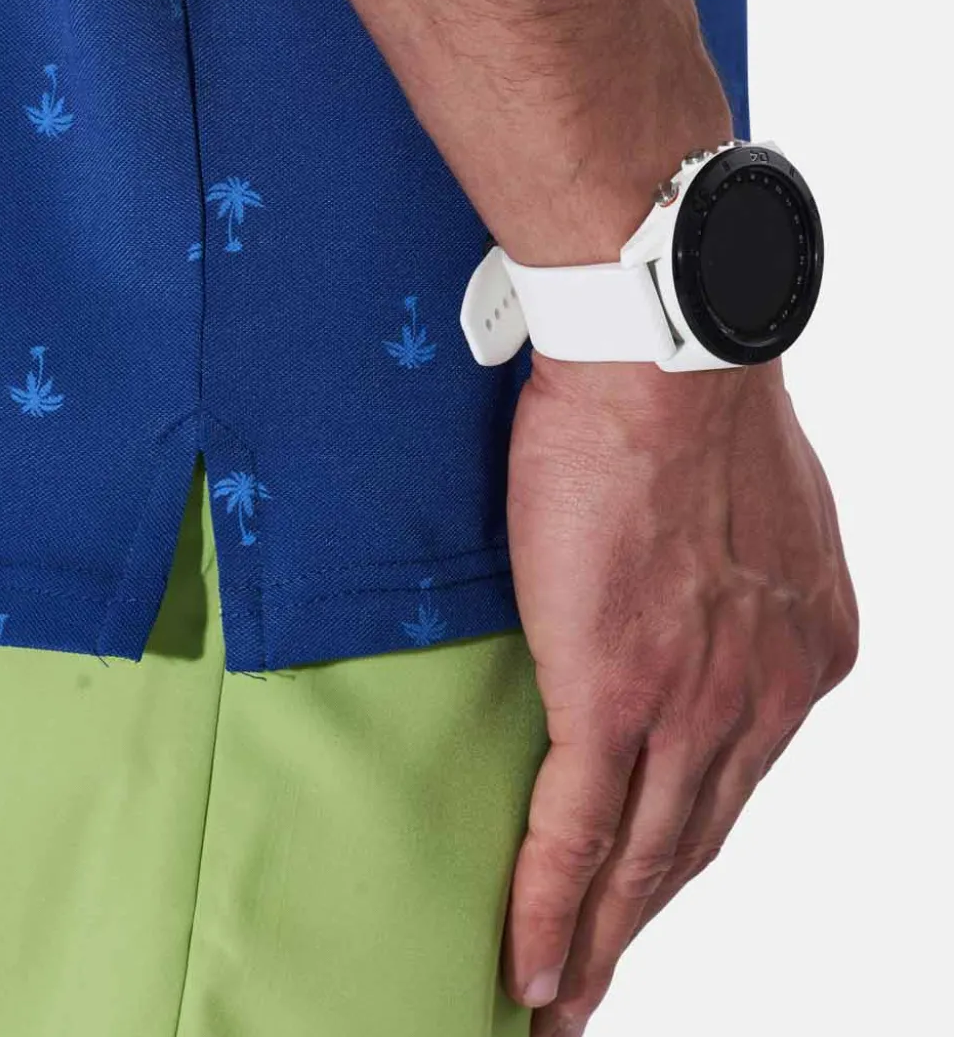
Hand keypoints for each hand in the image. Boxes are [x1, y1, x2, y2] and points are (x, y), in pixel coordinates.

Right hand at [501, 355, 857, 1035]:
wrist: (666, 363)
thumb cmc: (692, 403)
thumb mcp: (749, 507)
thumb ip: (732, 576)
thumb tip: (690, 592)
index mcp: (802, 653)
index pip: (739, 778)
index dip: (688, 847)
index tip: (652, 887)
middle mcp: (765, 700)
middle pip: (694, 843)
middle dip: (646, 924)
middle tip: (599, 984)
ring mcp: (691, 707)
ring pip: (645, 861)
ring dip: (602, 945)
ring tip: (562, 999)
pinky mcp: (613, 697)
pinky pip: (577, 833)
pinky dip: (552, 910)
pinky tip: (532, 966)